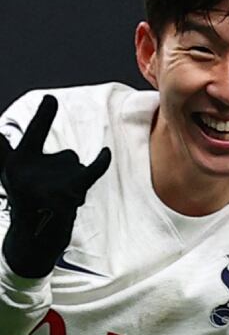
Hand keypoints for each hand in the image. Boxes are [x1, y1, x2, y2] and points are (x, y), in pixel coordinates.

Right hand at [1, 95, 110, 278]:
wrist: (35, 237)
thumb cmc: (28, 201)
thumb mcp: (15, 175)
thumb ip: (21, 155)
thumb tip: (25, 141)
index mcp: (17, 163)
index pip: (33, 135)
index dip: (43, 117)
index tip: (51, 98)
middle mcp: (28, 171)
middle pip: (66, 158)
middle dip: (66, 176)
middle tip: (50, 196)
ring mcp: (48, 182)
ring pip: (77, 168)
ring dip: (74, 184)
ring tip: (59, 202)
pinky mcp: (67, 192)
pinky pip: (90, 170)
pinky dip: (100, 162)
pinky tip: (105, 153)